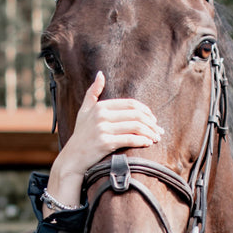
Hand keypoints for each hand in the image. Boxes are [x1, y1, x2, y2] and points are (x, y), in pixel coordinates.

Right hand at [46, 71, 161, 209]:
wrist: (73, 158)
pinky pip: (130, 139)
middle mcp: (101, 115)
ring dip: (150, 132)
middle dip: (151, 123)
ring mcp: (102, 129)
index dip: (146, 111)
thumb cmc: (81, 135)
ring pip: (135, 126)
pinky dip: (142, 140)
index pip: (131, 104)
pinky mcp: (105, 143)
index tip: (153, 119)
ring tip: (156, 138)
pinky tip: (148, 143)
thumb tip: (100, 74)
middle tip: (159, 130)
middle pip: (136, 114)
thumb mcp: (84, 111)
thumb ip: (92, 92)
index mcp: (100, 106)